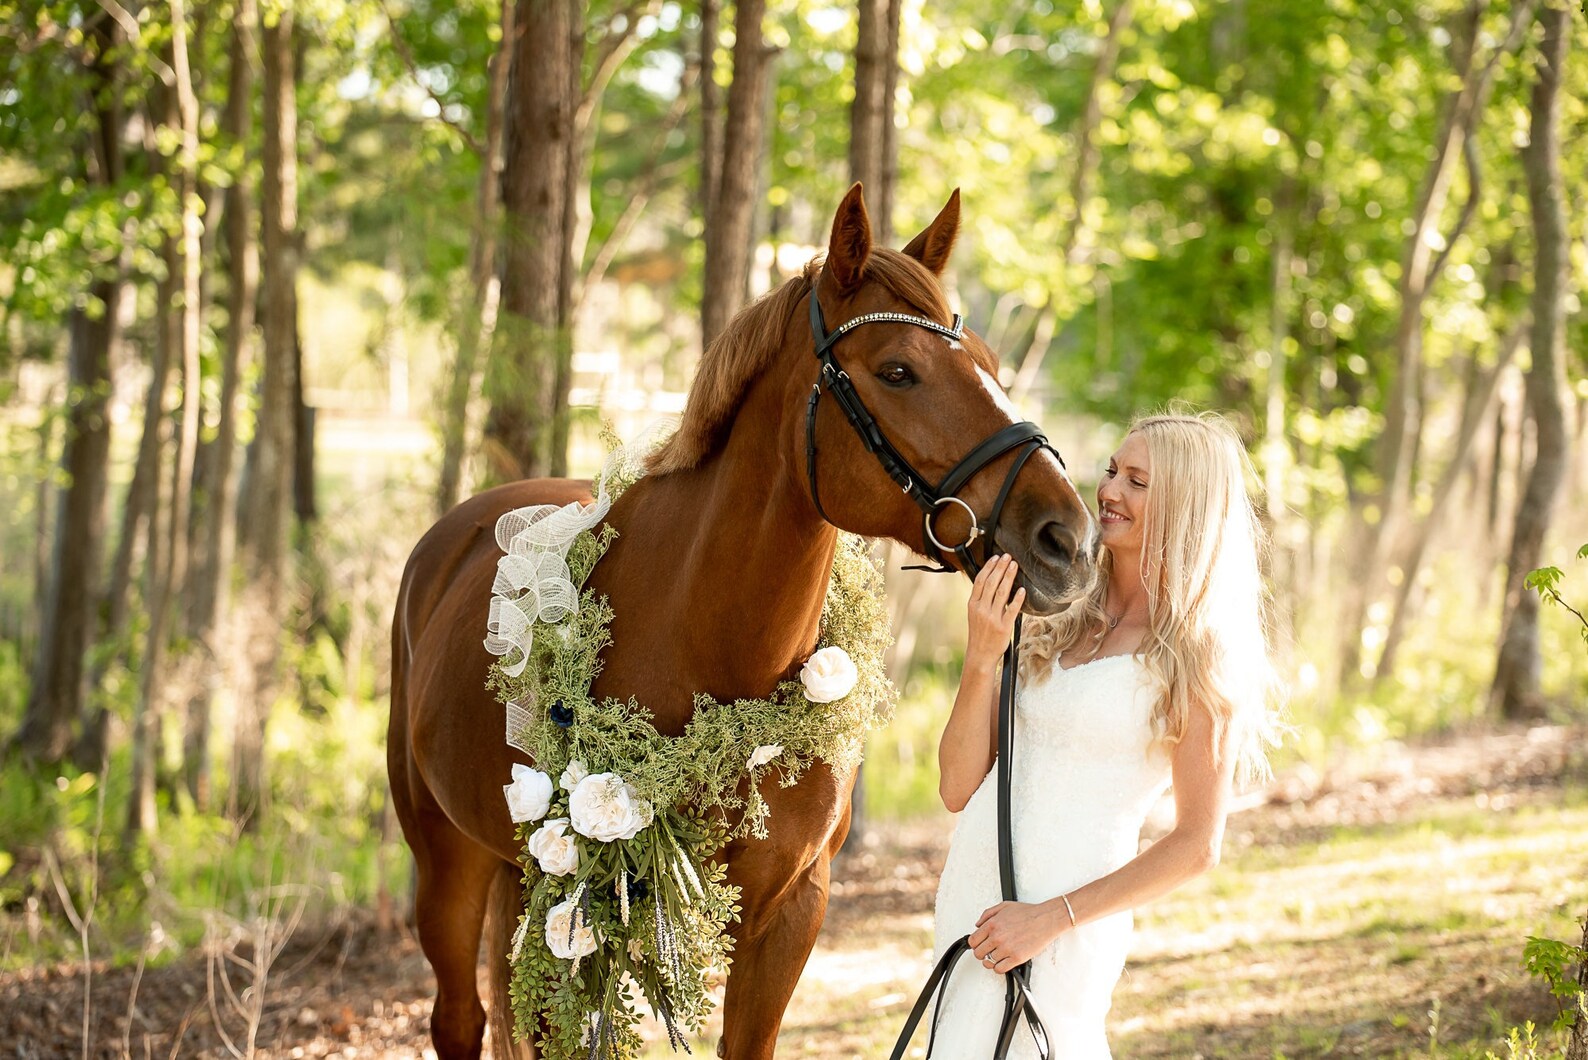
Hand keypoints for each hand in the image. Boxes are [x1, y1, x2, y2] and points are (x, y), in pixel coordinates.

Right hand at [965, 555, 1024, 670]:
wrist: (980, 654)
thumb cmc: (979, 633)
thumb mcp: (974, 614)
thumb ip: (981, 599)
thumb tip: (991, 581)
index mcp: (973, 605)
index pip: (980, 581)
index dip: (988, 567)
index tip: (996, 557)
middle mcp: (982, 609)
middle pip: (991, 583)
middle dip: (1000, 567)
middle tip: (1008, 556)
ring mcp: (992, 618)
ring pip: (1001, 593)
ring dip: (1008, 577)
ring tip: (1014, 565)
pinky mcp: (1004, 627)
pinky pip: (1012, 610)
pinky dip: (1017, 599)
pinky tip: (1022, 590)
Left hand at [968, 899, 1063, 972]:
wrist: (1045, 919)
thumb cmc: (1028, 913)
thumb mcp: (1004, 906)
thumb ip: (987, 914)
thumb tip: (978, 925)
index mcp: (992, 924)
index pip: (973, 941)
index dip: (975, 944)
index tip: (979, 945)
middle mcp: (997, 937)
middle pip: (978, 953)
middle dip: (982, 953)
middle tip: (988, 952)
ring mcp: (1007, 948)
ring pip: (989, 962)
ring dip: (992, 960)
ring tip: (998, 956)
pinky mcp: (1017, 958)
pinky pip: (1000, 969)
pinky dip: (999, 968)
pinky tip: (1003, 962)